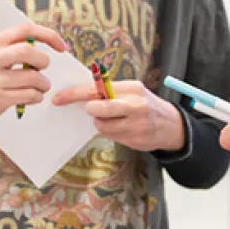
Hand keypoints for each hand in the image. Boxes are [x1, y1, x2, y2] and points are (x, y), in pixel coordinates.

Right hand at [0, 22, 67, 140]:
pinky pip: (29, 95)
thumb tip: (39, 44)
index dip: (48, 35)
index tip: (60, 46)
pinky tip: (32, 97)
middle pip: (27, 50)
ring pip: (32, 77)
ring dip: (43, 84)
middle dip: (43, 60)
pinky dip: (37, 97)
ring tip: (39, 87)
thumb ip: (10, 49)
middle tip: (42, 69)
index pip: (24, 30)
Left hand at [51, 80, 185, 151]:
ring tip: (114, 120)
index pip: (95, 88)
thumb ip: (110, 92)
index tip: (58, 99)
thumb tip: (81, 93)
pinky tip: (122, 128)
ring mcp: (136, 124)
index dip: (73, 94)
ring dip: (102, 123)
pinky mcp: (135, 139)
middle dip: (91, 111)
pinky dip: (110, 132)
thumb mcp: (132, 91)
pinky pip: (111, 136)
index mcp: (131, 88)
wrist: (171, 125)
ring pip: (101, 125)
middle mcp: (134, 105)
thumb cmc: (145, 105)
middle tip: (94, 111)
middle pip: (97, 108)